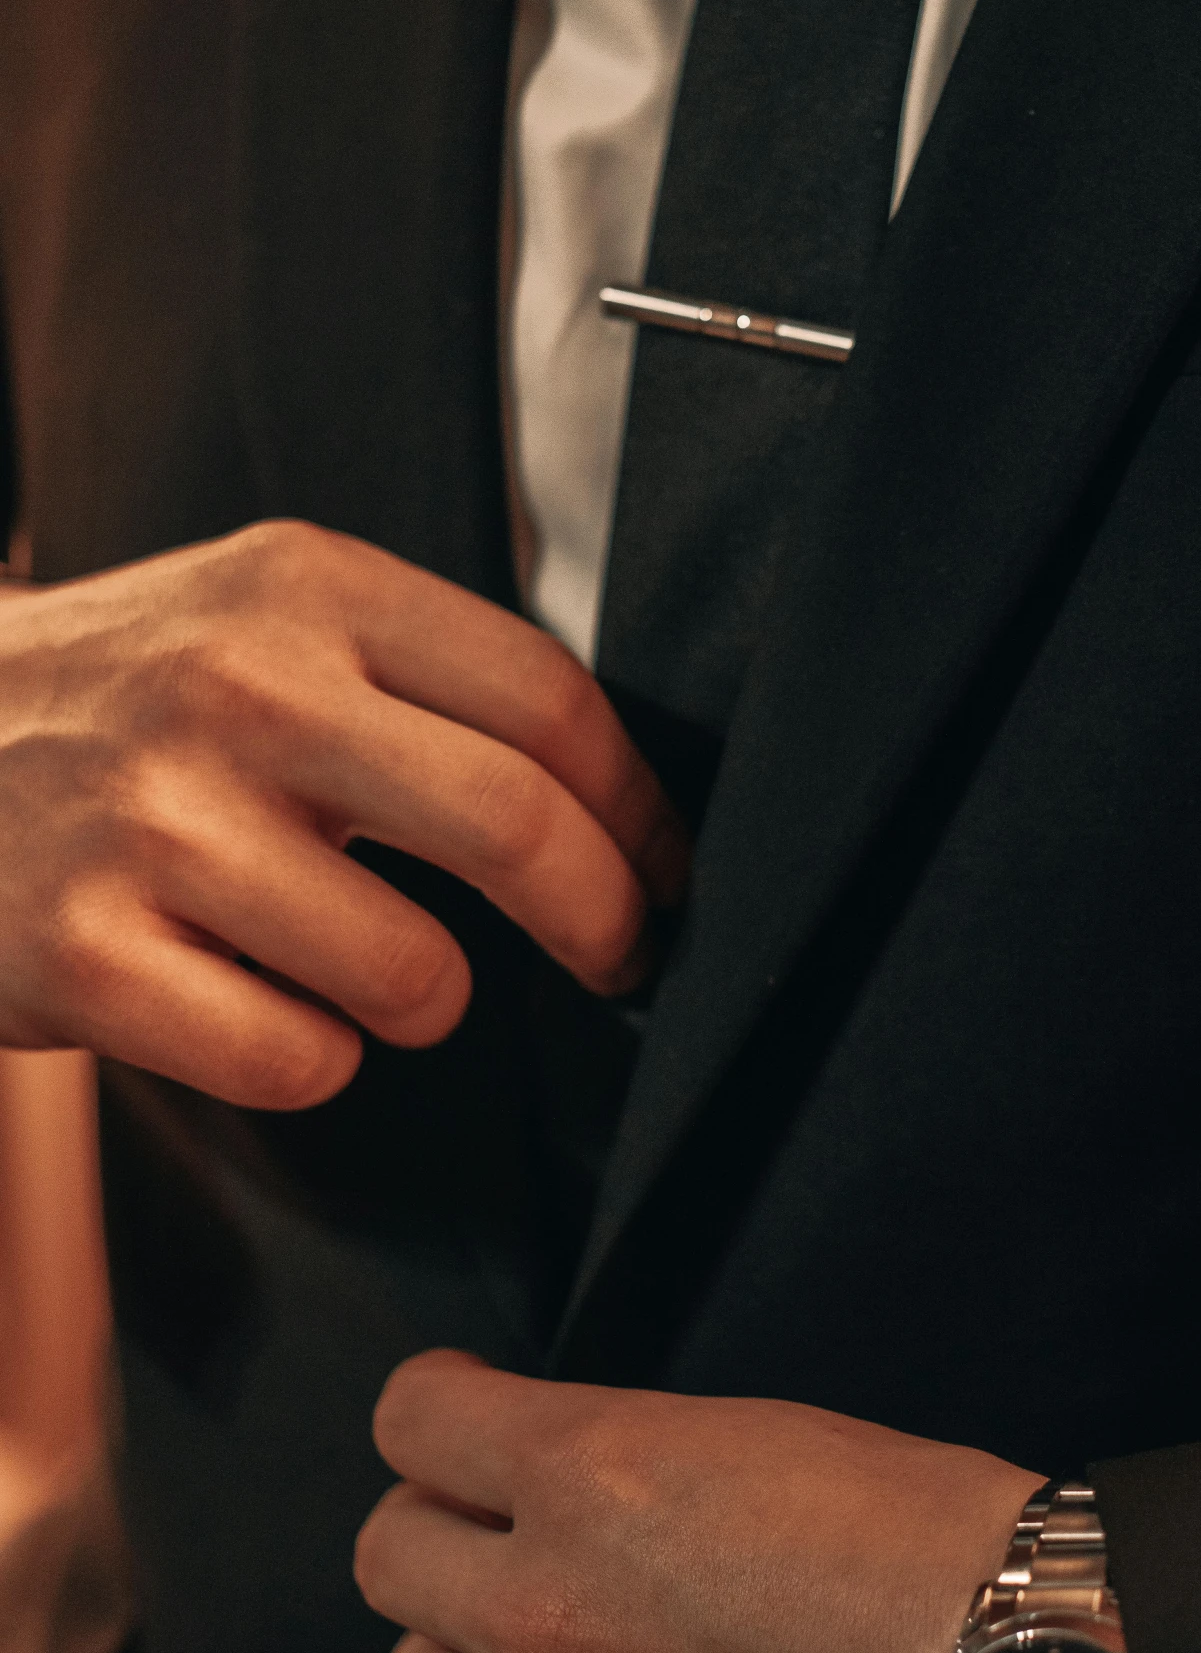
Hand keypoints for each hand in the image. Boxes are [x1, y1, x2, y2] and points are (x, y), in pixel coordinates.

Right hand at [0, 523, 686, 1105]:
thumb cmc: (114, 700)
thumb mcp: (255, 616)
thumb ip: (411, 673)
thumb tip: (605, 792)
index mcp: (304, 589)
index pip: (547, 700)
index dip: (641, 809)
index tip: (667, 868)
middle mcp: (236, 689)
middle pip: (515, 827)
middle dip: (605, 920)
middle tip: (619, 958)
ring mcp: (152, 823)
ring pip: (415, 975)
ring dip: (426, 1000)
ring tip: (364, 966)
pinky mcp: (82, 954)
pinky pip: (298, 1063)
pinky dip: (311, 1059)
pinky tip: (259, 1005)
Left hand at [355, 1352, 1042, 1652]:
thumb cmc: (951, 1551)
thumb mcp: (784, 1435)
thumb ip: (646, 1460)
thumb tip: (595, 1486)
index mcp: (596, 1478)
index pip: (414, 1422)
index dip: (433, 1411)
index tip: (451, 1420)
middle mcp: (554, 1619)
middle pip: (391, 1562)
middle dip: (437, 1534)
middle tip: (491, 1542)